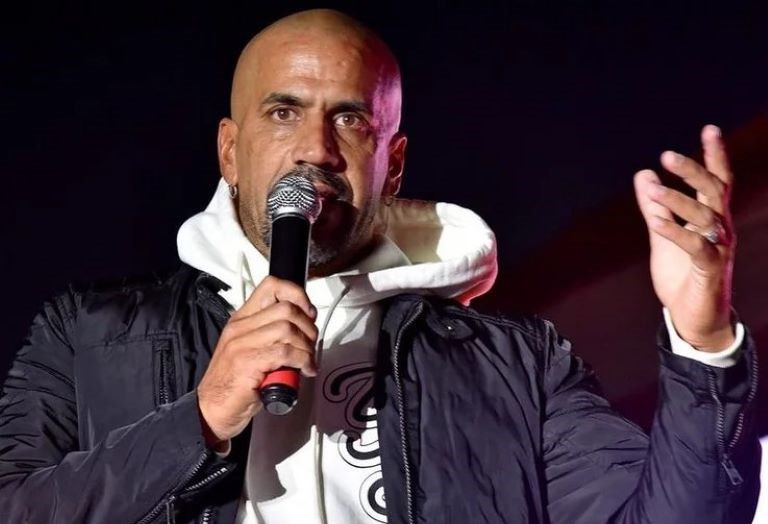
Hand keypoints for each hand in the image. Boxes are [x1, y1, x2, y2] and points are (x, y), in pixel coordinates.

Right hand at [197, 276, 317, 443]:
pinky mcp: (248, 363)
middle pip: (286, 309)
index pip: (271, 286)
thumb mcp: (251, 350)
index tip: (308, 313)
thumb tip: (305, 328)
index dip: (297, 294)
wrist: (211, 410)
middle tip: (311, 344)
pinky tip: (305, 370)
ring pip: (288, 329)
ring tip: (307, 360)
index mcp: (242, 320)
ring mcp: (242, 344)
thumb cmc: (234, 384)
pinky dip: (303, 361)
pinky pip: (286, 353)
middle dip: (308, 327)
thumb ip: (271, 335)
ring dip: (307, 346)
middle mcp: (240, 328)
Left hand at [634, 124, 735, 350]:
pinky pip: (695, 246)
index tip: (709, 128)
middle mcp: (721, 229)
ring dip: (677, 200)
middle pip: (714, 191)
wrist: (695, 318)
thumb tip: (643, 175)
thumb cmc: (683, 275)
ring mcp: (719, 248)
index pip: (718, 181)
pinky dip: (674, 232)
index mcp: (712, 219)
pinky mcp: (710, 269)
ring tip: (652, 190)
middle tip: (666, 156)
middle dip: (692, 170)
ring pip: (705, 215)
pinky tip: (656, 222)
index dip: (715, 155)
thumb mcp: (663, 235)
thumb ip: (655, 208)